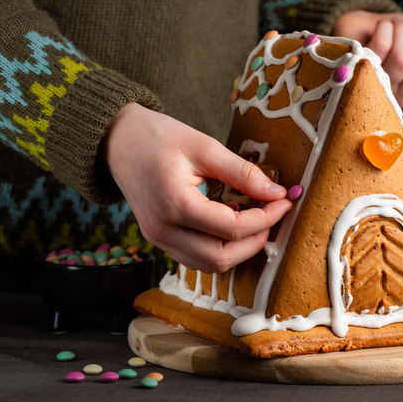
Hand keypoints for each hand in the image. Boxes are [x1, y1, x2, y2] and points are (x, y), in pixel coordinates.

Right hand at [105, 103, 292, 272]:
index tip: (285, 201)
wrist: (117, 140)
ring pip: (209, 264)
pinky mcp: (159, 239)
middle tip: (274, 216)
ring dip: (239, 249)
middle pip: (221, 258)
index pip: (232, 228)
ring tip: (256, 220)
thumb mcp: (204, 146)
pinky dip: (220, 248)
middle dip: (256, 241)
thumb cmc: (158, 137)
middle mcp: (163, 230)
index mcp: (174, 205)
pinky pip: (196, 258)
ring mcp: (158, 239)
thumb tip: (278, 192)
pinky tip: (231, 223)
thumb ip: (242, 172)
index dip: (266, 218)